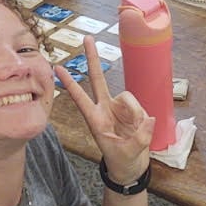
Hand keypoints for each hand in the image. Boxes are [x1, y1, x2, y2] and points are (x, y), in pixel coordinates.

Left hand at [55, 36, 153, 185]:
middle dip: (93, 58)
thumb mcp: (128, 153)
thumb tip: (149, 118)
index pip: (80, 98)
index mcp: (95, 119)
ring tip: (135, 132)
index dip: (70, 84)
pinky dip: (144, 119)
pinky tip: (142, 129)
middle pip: (98, 79)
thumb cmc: (123, 160)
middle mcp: (105, 108)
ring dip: (135, 114)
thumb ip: (139, 137)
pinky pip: (141, 108)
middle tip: (87, 37)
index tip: (57, 68)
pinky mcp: (134, 110)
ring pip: (128, 98)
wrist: (131, 167)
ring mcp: (120, 108)